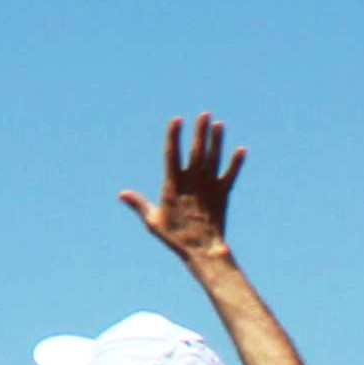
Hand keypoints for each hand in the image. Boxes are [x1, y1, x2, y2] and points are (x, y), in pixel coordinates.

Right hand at [119, 116, 248, 260]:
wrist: (202, 250)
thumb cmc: (175, 237)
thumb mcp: (153, 221)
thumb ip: (139, 204)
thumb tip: (121, 194)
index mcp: (174, 185)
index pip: (172, 154)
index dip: (174, 136)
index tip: (177, 120)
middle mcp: (193, 182)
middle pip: (196, 151)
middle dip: (200, 132)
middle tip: (204, 114)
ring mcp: (209, 187)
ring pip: (214, 159)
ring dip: (217, 141)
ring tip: (219, 124)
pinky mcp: (223, 195)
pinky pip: (230, 176)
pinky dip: (236, 163)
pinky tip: (241, 150)